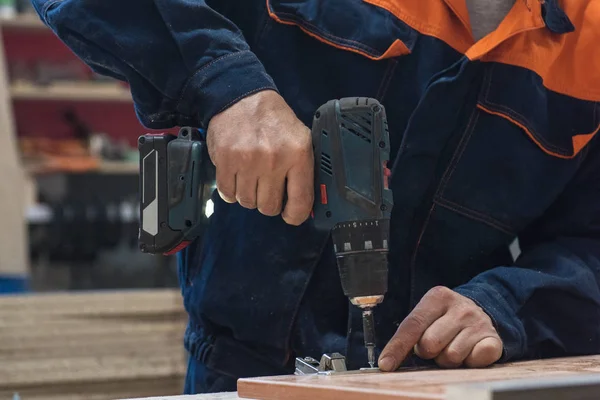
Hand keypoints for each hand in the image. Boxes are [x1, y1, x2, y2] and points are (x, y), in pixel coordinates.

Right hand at [207, 90, 313, 225]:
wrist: (242, 97)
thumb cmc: (273, 120)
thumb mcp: (300, 138)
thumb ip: (303, 169)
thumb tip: (303, 203)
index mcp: (298, 155)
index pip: (300, 202)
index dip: (294, 215)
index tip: (289, 215)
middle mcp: (273, 160)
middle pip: (269, 206)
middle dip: (268, 203)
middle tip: (266, 189)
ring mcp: (247, 161)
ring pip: (247, 202)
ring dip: (248, 196)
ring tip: (250, 179)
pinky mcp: (226, 161)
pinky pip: (227, 193)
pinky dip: (231, 191)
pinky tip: (236, 178)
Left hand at [379, 286, 501, 370]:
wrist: (482, 312)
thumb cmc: (445, 319)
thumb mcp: (427, 316)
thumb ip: (410, 333)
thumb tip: (388, 362)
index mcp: (437, 297)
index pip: (412, 325)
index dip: (397, 347)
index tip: (385, 365)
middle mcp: (460, 307)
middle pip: (429, 344)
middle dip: (427, 352)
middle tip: (435, 346)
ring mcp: (479, 322)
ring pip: (450, 356)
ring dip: (447, 359)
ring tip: (452, 347)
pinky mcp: (493, 339)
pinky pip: (473, 361)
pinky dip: (468, 363)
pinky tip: (469, 352)